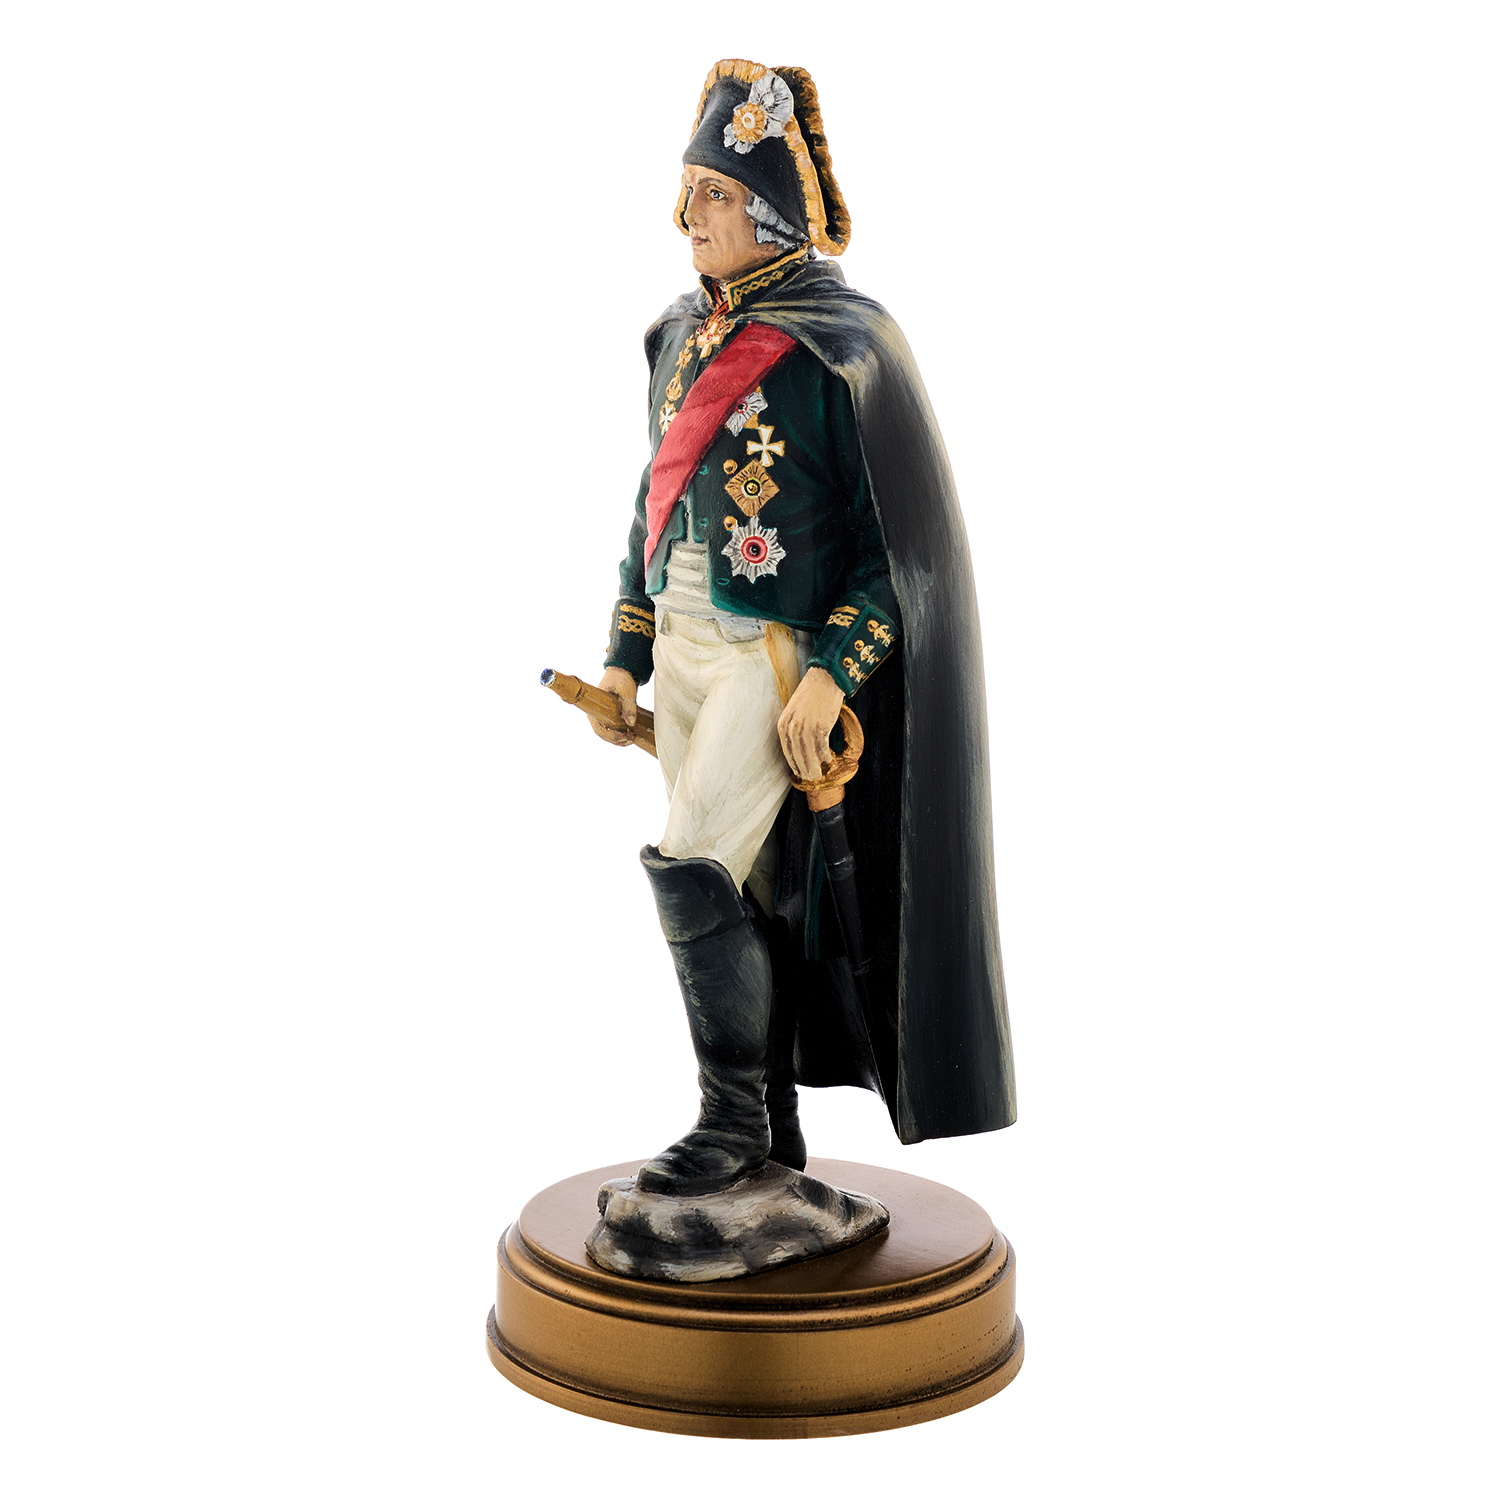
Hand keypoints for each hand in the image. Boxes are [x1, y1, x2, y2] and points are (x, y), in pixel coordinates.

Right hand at [591, 667, 637, 745]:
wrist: (623, 671)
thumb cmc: (621, 678)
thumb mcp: (626, 690)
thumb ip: (629, 705)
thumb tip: (631, 723)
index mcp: (594, 707)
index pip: (598, 728)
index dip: (610, 736)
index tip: (623, 736)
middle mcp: (596, 714)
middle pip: (603, 734)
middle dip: (617, 740)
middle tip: (631, 738)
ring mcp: (603, 716)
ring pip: (608, 734)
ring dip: (620, 740)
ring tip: (633, 737)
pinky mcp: (610, 717)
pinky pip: (613, 730)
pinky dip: (621, 735)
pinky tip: (631, 735)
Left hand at [777, 666, 844, 781]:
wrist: (824, 679)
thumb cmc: (811, 693)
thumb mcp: (794, 710)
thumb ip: (793, 726)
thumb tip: (799, 745)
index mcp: (783, 723)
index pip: (786, 750)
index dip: (793, 763)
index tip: (798, 772)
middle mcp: (793, 727)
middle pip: (798, 754)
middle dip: (803, 769)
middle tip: (810, 778)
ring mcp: (806, 727)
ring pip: (809, 754)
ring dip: (814, 766)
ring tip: (818, 774)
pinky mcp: (821, 726)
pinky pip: (822, 747)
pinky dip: (824, 755)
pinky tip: (828, 760)